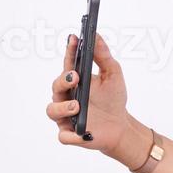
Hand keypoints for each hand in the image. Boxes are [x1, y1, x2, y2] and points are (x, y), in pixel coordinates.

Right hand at [45, 33, 148, 165]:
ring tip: (77, 106)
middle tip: (75, 77)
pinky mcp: (70, 134)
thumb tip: (96, 35)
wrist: (120, 126)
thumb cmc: (113, 99)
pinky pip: (64, 136)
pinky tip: (83, 133)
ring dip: (63, 107)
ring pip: (52, 111)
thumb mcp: (113, 75)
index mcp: (74, 81)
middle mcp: (65, 97)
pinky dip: (73, 136)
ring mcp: (65, 116)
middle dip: (63, 80)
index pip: (68, 64)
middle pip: (56, 86)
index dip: (69, 51)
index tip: (74, 39)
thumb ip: (103, 56)